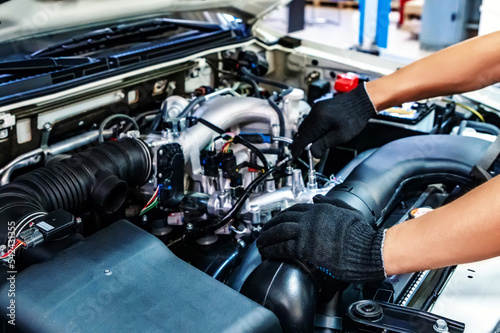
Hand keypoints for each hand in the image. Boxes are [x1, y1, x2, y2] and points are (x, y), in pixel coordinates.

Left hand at [257, 196, 385, 282]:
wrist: (366, 247)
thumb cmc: (361, 232)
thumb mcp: (346, 210)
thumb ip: (330, 203)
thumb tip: (318, 198)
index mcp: (319, 208)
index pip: (294, 209)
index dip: (282, 215)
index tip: (276, 220)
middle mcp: (309, 217)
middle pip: (282, 218)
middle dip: (270, 225)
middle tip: (263, 232)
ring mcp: (305, 232)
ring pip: (278, 232)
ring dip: (267, 238)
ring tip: (260, 243)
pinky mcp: (304, 247)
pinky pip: (282, 247)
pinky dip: (272, 249)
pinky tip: (267, 252)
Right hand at [291, 83, 375, 157]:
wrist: (362, 101)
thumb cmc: (355, 117)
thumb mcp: (340, 136)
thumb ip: (324, 144)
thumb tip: (312, 153)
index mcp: (318, 120)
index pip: (302, 138)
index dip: (297, 149)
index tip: (295, 156)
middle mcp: (314, 112)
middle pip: (301, 132)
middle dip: (302, 143)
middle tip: (305, 152)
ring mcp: (316, 109)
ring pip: (305, 126)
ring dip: (307, 136)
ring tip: (316, 144)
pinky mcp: (320, 107)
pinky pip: (311, 121)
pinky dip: (312, 129)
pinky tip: (321, 134)